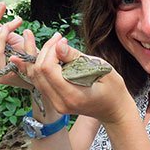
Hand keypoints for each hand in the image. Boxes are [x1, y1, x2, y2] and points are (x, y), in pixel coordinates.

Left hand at [11, 30, 134, 123]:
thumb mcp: (101, 68)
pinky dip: (38, 67)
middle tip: (58, 39)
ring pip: (35, 77)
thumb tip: (58, 45)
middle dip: (45, 51)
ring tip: (52, 44)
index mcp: (73, 95)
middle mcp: (61, 102)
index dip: (51, 51)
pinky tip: (38, 55)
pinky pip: (40, 82)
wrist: (114, 109)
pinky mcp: (55, 101)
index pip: (48, 69)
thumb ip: (77, 57)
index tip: (63, 41)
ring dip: (40, 57)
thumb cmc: (113, 89)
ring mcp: (56, 104)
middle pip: (38, 72)